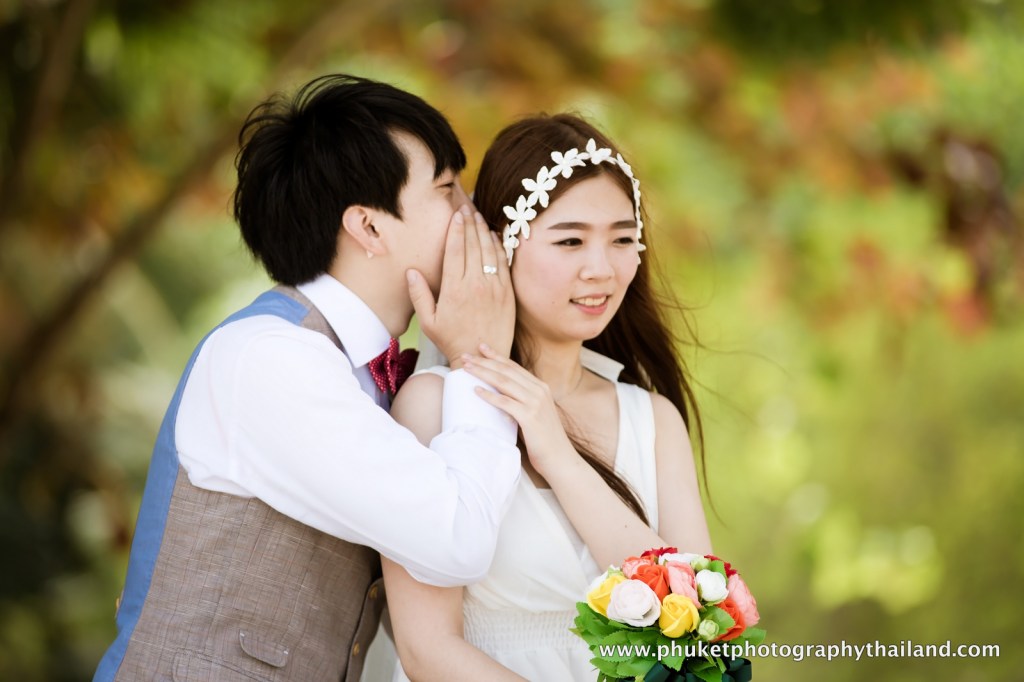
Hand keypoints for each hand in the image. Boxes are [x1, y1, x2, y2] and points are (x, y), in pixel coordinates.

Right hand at [408, 206, 513, 367]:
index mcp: (454, 289)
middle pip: (473, 245)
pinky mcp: (508, 293)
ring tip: (479, 217)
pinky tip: (494, 236)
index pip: (455, 250)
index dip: (455, 229)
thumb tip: (411, 270)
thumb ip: (419, 295)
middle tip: (467, 207)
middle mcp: (476, 284)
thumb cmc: (451, 340)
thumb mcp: (428, 322)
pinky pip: (503, 263)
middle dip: (470, 223)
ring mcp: (494, 288)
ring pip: (489, 250)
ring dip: (484, 231)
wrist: (482, 357)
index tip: (456, 214)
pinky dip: (498, 246)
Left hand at [461, 345, 577, 476]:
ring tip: (466, 368)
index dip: (496, 356)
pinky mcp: (530, 417)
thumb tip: (499, 395)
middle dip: (484, 361)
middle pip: (506, 371)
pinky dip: (489, 395)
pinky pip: (505, 402)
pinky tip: (476, 391)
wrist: (560, 459)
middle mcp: (539, 390)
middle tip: (466, 356)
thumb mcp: (535, 413)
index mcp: (540, 387)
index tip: (480, 348)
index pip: (514, 367)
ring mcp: (535, 403)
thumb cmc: (544, 439)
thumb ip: (522, 401)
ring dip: (483, 373)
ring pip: (504, 382)